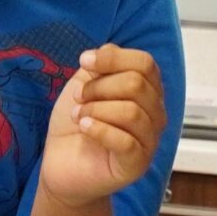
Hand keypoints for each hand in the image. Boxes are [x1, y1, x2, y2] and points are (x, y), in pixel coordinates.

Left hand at [40, 46, 165, 207]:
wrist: (62, 165)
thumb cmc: (78, 124)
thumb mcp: (85, 85)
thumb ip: (102, 65)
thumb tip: (109, 50)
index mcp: (147, 91)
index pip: (145, 63)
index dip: (113, 58)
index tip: (84, 62)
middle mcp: (154, 114)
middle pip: (137, 85)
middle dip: (99, 86)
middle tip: (79, 97)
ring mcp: (149, 141)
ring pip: (131, 112)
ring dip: (96, 109)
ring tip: (78, 115)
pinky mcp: (136, 164)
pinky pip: (126, 142)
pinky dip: (99, 129)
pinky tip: (84, 127)